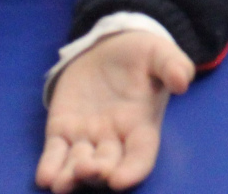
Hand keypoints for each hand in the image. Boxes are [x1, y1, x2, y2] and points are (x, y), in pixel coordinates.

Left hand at [37, 30, 194, 191]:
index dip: (132, 171)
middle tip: (87, 169)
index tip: (120, 180)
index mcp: (141, 126)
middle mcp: (114, 139)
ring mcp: (86, 137)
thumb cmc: (140, 54)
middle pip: (107, 166)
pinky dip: (50, 166)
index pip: (140, 156)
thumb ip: (173, 65)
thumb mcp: (159, 53)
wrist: (108, 47)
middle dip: (97, 173)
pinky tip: (45, 176)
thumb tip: (182, 81)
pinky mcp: (62, 130)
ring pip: (78, 166)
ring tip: (62, 183)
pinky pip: (55, 153)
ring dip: (70, 177)